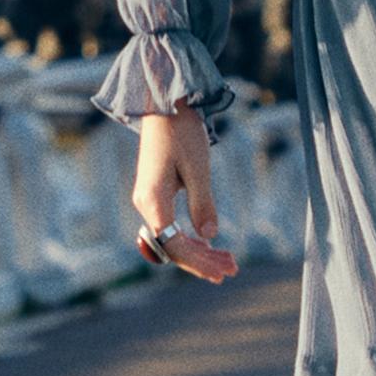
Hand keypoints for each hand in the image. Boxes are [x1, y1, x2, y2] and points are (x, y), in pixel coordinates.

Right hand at [132, 108, 238, 284]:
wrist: (165, 104)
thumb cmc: (181, 132)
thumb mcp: (198, 169)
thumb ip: (202, 205)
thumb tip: (209, 237)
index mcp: (153, 200)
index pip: (174, 244)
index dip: (199, 261)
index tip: (223, 271)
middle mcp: (145, 204)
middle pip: (172, 245)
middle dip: (201, 261)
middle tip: (230, 270)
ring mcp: (148, 199)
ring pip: (172, 236)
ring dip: (198, 250)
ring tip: (225, 260)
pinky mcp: (154, 193)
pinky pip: (170, 224)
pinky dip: (190, 235)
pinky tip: (207, 243)